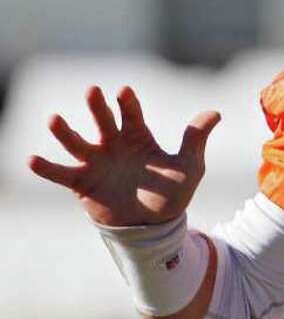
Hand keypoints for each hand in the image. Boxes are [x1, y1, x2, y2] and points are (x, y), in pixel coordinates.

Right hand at [27, 85, 219, 227]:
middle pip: (103, 121)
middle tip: (92, 91)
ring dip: (65, 132)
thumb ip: (195, 140)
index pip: (131, 114)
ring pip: (78, 143)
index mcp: (139, 137)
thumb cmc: (172, 193)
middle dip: (97, 107)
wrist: (154, 227)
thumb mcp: (189, 166)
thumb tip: (216, 112)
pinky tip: (32, 160)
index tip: (123, 91)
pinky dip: (47, 168)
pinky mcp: (83, 185)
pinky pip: (62, 174)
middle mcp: (114, 145)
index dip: (127, 103)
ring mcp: (97, 163)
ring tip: (54, 119)